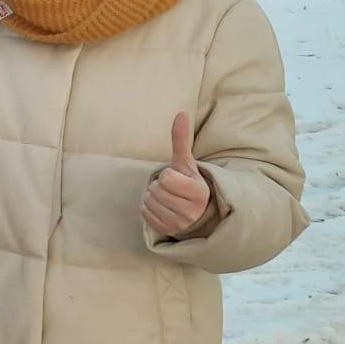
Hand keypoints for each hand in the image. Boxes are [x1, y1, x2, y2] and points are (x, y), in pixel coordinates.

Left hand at [141, 112, 212, 237]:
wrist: (193, 209)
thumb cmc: (187, 181)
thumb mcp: (185, 162)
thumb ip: (181, 139)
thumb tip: (181, 112)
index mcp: (199, 192)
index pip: (166, 178)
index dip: (167, 175)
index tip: (177, 179)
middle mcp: (192, 211)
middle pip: (156, 190)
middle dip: (159, 186)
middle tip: (171, 189)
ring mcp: (180, 223)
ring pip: (149, 201)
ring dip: (152, 196)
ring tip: (167, 198)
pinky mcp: (167, 231)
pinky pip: (144, 213)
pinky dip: (147, 208)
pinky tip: (160, 207)